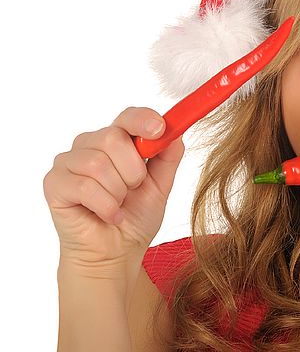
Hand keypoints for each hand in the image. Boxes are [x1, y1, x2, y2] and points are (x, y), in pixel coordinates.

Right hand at [43, 107, 184, 270]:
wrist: (116, 252)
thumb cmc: (136, 215)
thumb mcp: (161, 184)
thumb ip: (169, 155)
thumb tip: (176, 130)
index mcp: (117, 139)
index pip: (128, 116)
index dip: (143, 120)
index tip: (159, 129)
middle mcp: (90, 144)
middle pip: (112, 137)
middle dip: (133, 170)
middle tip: (134, 189)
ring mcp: (69, 162)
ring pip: (98, 163)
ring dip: (118, 191)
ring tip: (120, 204)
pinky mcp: (54, 183)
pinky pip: (85, 187)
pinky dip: (106, 205)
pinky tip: (110, 215)